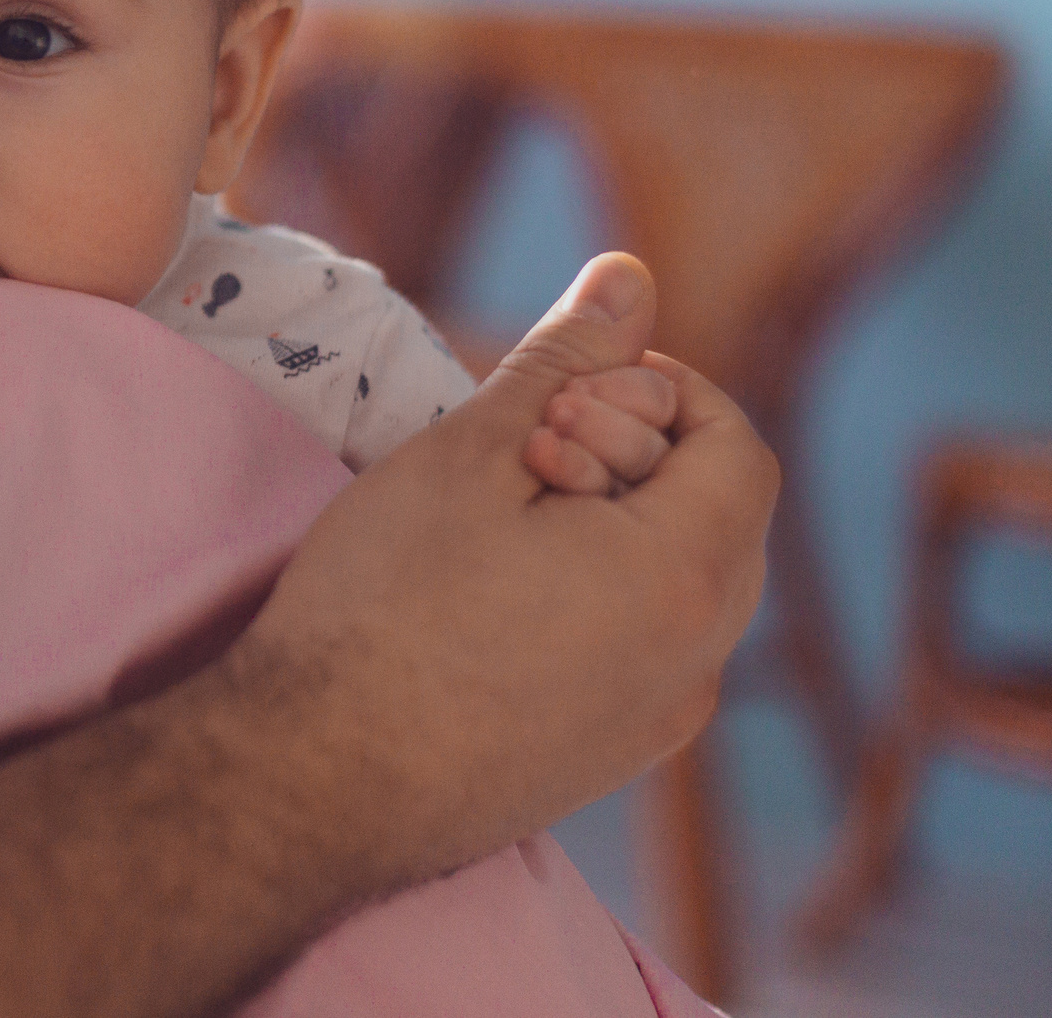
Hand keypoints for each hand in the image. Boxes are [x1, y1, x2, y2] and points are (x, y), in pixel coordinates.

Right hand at [220, 252, 777, 893]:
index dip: (660, 391)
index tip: (561, 392)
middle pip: (718, 514)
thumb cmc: (383, 604)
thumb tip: (632, 273)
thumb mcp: (470, 454)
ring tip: (501, 520)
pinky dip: (596, 595)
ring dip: (613, 523)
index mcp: (684, 578)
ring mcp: (655, 726)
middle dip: (635, 451)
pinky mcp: (606, 762)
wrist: (312, 779)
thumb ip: (565, 360)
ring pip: (679, 585)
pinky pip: (641, 651)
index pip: (738, 446)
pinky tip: (492, 593)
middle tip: (522, 450)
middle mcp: (698, 663)